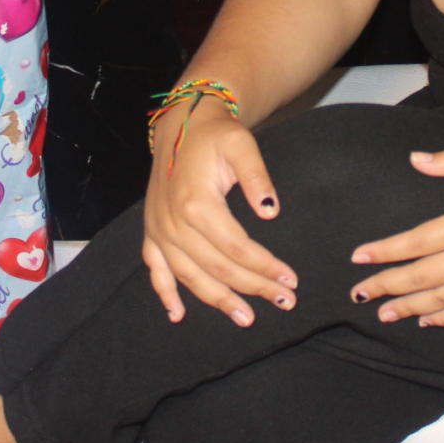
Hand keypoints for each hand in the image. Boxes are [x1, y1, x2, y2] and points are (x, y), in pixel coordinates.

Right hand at [141, 106, 297, 327]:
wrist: (182, 125)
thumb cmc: (216, 136)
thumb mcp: (241, 145)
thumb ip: (257, 177)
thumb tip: (271, 210)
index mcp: (197, 204)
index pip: (237, 248)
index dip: (265, 267)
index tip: (291, 280)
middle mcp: (173, 223)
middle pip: (217, 268)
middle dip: (253, 288)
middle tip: (285, 302)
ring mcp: (159, 230)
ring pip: (189, 277)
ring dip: (218, 300)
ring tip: (246, 317)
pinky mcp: (152, 232)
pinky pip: (155, 269)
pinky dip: (165, 294)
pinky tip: (178, 315)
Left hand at [348, 151, 443, 328]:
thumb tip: (415, 159)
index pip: (417, 242)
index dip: (385, 251)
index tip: (359, 258)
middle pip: (422, 276)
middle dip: (387, 286)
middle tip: (359, 293)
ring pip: (442, 300)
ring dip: (410, 308)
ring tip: (384, 312)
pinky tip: (427, 321)